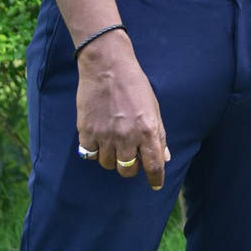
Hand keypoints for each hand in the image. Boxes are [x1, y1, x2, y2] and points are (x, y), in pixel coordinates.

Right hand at [76, 35, 168, 189]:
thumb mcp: (153, 107)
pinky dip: (95, 150)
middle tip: (130, 155)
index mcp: (147, 129)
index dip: (155, 178)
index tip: (155, 184)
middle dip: (131, 167)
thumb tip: (164, 158)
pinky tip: (98, 137)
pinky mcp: (86, 131)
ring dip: (112, 158)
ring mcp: (105, 135)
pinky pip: (90, 154)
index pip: (153, 165)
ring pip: (108, 165)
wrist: (107, 66)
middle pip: (128, 171)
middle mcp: (126, 136)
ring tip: (113, 141)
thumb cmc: (134, 84)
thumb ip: (159, 134)